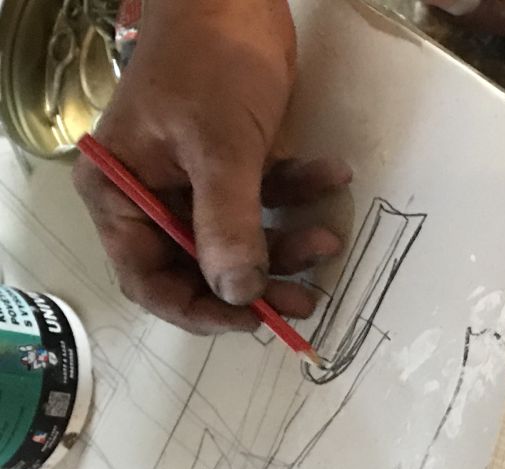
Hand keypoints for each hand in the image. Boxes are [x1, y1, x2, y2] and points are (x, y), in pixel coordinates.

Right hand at [73, 0, 350, 333]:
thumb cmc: (210, 60)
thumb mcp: (219, 147)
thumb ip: (227, 224)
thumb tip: (239, 293)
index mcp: (120, 193)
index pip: (150, 278)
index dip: (200, 308)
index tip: (251, 319)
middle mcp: (150, 194)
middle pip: (200, 265)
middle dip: (255, 282)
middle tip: (305, 299)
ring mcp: (191, 180)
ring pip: (239, 237)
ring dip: (285, 243)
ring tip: (328, 239)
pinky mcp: (230, 163)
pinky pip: (263, 198)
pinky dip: (296, 193)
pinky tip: (331, 175)